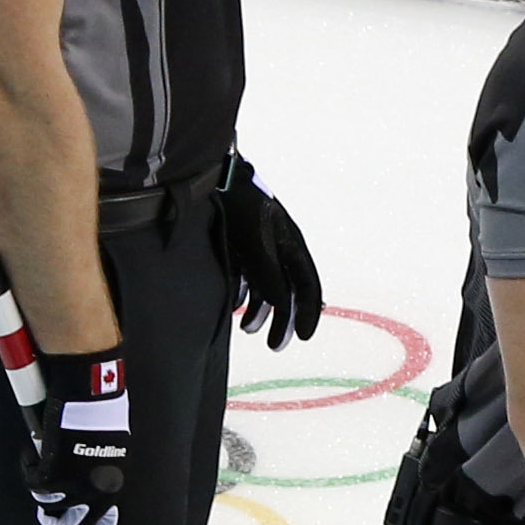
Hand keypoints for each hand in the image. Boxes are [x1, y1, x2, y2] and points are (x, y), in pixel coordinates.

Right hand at [22, 348, 131, 524]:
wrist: (89, 390)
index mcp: (115, 487)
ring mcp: (74, 480)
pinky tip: (33, 452)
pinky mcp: (52, 468)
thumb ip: (103, 481)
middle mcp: (97, 489)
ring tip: (44, 468)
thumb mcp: (113, 455)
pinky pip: (34, 483)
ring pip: (49, 507)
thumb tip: (93, 505)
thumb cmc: (102, 418)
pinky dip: (29, 468)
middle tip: (52, 514)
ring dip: (44, 493)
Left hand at [219, 156, 322, 349]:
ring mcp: (260, 248)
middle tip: (274, 346)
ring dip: (260, 310)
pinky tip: (235, 306)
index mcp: (292, 246)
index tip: (304, 337)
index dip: (308, 313)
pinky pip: (248, 277)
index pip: (308, 286)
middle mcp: (279, 249)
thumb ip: (268, 273)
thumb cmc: (240, 205)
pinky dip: (243, 294)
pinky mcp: (240, 246)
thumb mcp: (256, 241)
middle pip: (287, 293)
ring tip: (248, 329)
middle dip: (283, 321)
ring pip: (267, 287)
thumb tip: (281, 305)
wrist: (215, 177)